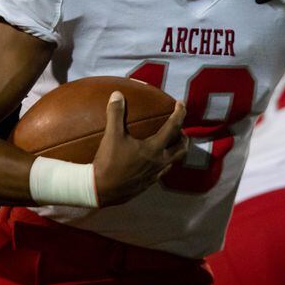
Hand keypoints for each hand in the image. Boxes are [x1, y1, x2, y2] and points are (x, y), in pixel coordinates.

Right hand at [92, 92, 187, 206]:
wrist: (100, 190)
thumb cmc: (108, 162)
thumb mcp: (111, 135)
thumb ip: (116, 114)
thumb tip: (117, 94)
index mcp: (154, 149)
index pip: (173, 127)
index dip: (179, 113)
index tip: (181, 104)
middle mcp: (159, 162)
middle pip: (181, 149)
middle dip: (184, 137)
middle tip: (180, 129)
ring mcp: (154, 176)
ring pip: (172, 162)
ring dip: (174, 151)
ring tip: (167, 144)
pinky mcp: (147, 185)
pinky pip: (161, 172)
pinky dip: (162, 163)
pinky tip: (151, 161)